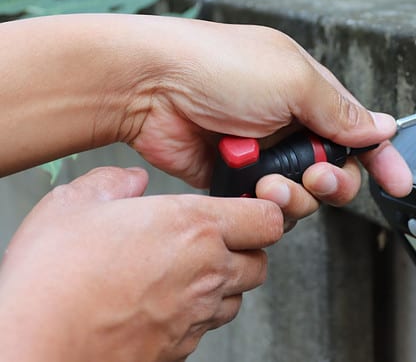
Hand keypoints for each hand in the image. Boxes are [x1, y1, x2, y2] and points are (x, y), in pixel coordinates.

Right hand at [0, 167, 282, 361]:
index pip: (268, 219)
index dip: (263, 211)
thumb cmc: (53, 278)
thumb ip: (113, 183)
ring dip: (222, 283)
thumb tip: (130, 181)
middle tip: (211, 240)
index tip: (246, 207)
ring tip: (183, 272)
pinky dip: (196, 313)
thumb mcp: (74, 203)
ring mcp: (196, 314)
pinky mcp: (181, 347)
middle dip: (244, 249)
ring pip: (237, 296)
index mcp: (193, 227)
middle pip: (261, 261)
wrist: (36, 345)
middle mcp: (206, 272)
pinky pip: (206, 326)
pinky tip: (162, 302)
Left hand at [117, 16, 411, 225]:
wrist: (149, 85)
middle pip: (336, 170)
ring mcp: (263, 153)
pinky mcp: (236, 178)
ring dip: (296, 193)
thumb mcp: (293, 80)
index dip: (382, 158)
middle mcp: (290, 124)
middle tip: (317, 174)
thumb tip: (381, 127)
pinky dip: (265, 202)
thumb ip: (341, 112)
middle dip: (334, 180)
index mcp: (310, 93)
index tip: (398, 183)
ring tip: (270, 180)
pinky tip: (251, 186)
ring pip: (304, 195)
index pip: (359, 130)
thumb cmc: (216, 66)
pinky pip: (267, 206)